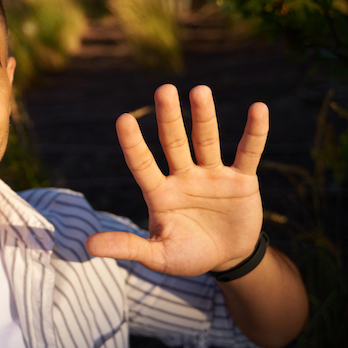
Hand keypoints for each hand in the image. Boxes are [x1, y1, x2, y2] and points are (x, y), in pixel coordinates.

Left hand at [86, 84, 268, 275]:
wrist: (226, 258)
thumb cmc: (187, 255)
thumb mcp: (157, 256)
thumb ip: (127, 247)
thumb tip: (88, 245)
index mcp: (160, 192)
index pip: (142, 164)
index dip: (133, 144)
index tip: (123, 119)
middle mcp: (183, 177)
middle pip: (174, 142)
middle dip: (169, 117)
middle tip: (164, 89)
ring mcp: (212, 175)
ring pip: (206, 140)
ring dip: (204, 117)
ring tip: (199, 91)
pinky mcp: (241, 180)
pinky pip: (248, 153)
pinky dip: (254, 133)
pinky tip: (259, 109)